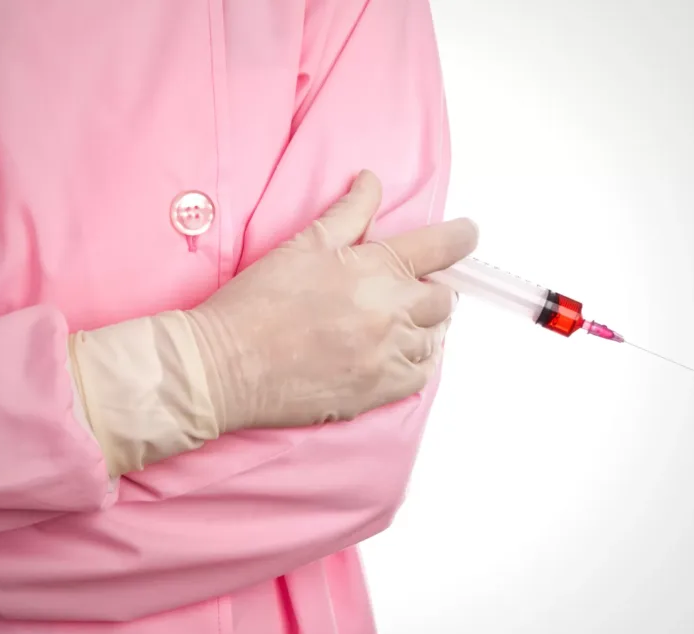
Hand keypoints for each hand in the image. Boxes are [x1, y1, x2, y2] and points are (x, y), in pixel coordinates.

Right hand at [187, 170, 477, 431]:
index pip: (442, 248)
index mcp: (376, 269)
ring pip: (435, 339)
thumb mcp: (303, 244)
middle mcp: (391, 313)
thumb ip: (349, 213)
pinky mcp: (377, 392)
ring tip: (397, 322)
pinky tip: (397, 354)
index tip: (468, 234)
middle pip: (444, 299)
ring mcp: (387, 356)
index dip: (461, 237)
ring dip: (424, 327)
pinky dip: (417, 362)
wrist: (225, 365)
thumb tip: (371, 181)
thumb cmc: (258, 303)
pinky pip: (421, 376)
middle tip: (408, 289)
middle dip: (432, 289)